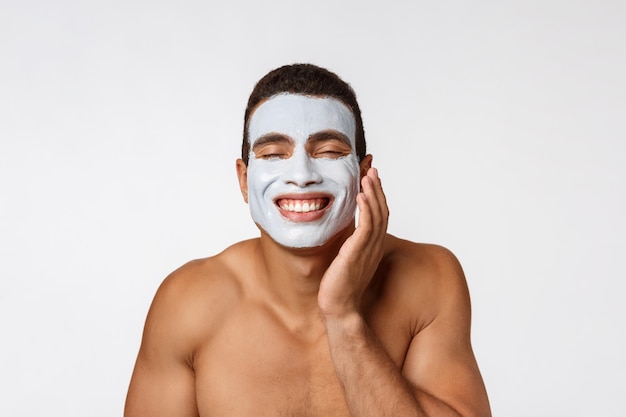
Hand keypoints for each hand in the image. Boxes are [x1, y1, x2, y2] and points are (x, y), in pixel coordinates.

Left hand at [318, 167, 388, 318]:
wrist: (339, 307)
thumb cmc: (339, 286)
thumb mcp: (345, 258)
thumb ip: (347, 243)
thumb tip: (342, 232)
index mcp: (372, 246)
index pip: (379, 216)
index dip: (377, 196)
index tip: (371, 178)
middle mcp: (373, 246)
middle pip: (381, 211)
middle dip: (377, 189)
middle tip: (372, 169)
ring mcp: (368, 250)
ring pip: (376, 216)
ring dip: (373, 194)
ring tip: (368, 176)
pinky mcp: (358, 253)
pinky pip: (366, 228)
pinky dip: (366, 210)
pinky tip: (361, 196)